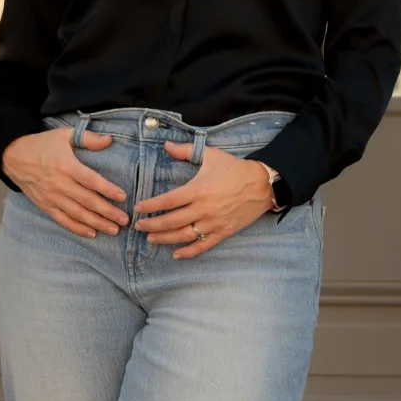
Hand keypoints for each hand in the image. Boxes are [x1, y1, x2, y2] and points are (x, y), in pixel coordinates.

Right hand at [1, 128, 130, 238]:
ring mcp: (52, 197)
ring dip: (97, 223)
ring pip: (78, 214)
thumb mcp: (64, 134)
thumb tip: (109, 140)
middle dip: (108, 212)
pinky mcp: (45, 205)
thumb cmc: (42, 144)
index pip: (90, 180)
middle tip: (124, 220)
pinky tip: (91, 233)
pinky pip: (63, 220)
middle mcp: (59, 184)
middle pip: (87, 201)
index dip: (107, 189)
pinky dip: (77, 228)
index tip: (123, 197)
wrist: (13, 156)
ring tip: (113, 230)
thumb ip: (88, 138)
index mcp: (66, 165)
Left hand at [133, 143, 274, 257]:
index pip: (168, 201)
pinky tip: (176, 254)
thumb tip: (166, 146)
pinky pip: (203, 245)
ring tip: (151, 239)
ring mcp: (214, 223)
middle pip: (172, 221)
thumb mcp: (211, 155)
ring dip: (165, 239)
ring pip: (184, 236)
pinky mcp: (223, 232)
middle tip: (139, 227)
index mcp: (198, 190)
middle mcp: (204, 209)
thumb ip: (186, 150)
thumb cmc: (235, 169)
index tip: (138, 208)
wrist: (262, 184)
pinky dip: (188, 252)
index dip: (150, 206)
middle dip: (152, 225)